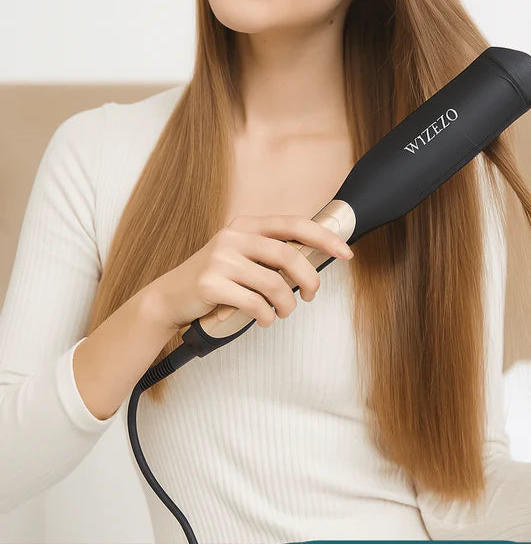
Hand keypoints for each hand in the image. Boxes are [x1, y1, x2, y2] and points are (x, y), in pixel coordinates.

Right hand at [149, 214, 353, 332]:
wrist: (170, 298)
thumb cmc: (216, 280)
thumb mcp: (242, 257)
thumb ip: (270, 254)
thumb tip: (313, 263)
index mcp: (246, 225)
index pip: (294, 224)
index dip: (324, 237)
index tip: (346, 253)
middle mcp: (233, 236)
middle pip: (289, 256)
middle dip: (309, 280)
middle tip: (312, 296)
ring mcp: (220, 259)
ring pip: (274, 284)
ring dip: (287, 305)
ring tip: (283, 312)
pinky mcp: (210, 283)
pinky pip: (255, 304)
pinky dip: (267, 316)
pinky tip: (265, 319)